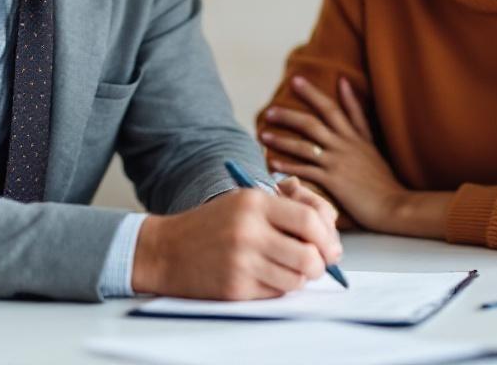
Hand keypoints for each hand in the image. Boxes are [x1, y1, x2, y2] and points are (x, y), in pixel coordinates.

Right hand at [131, 186, 341, 299]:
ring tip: (284, 268)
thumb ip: (289, 210)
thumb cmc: (212, 225)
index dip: (328, 237)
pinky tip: (263, 276)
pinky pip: (276, 294)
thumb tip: (330, 236)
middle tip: (316, 264)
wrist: (166, 250)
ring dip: (299, 278)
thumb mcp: (246, 201)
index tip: (330, 246)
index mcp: (255, 202)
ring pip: (297, 279)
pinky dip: (278, 288)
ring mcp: (241, 262)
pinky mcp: (235, 288)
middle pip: (310, 256)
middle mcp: (249, 231)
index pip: (310, 220)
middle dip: (320, 264)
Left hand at [261, 76, 408, 231]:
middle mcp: (345, 145)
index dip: (314, 94)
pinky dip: (287, 166)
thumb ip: (361, 124)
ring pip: (304, 145)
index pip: (334, 108)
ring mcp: (338, 162)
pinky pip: (305, 170)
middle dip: (289, 114)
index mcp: (356, 137)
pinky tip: (272, 163)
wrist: (394, 204)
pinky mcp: (333, 181)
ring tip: (263, 134)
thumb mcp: (374, 146)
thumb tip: (351, 101)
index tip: (296, 80)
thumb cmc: (384, 179)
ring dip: (282, 139)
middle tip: (269, 110)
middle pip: (313, 122)